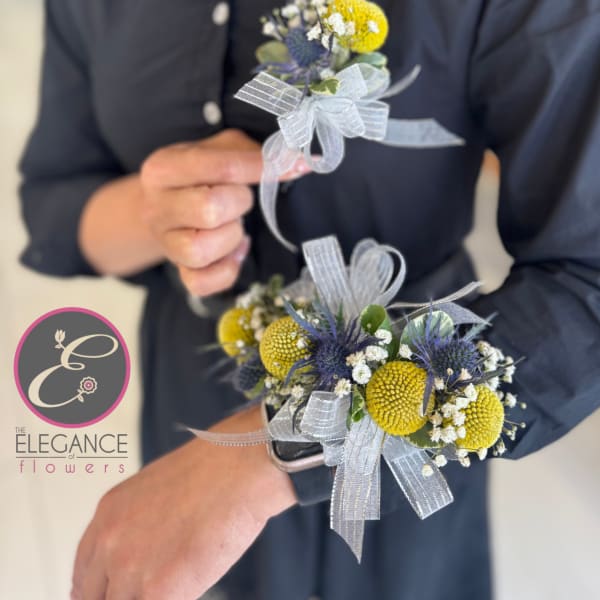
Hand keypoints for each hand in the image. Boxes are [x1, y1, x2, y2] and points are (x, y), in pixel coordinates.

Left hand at [71, 405, 295, 598]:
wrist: (240, 467)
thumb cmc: (215, 470)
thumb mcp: (158, 490)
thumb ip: (140, 525)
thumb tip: (147, 552)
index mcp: (108, 514)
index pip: (84, 574)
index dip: (100, 591)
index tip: (115, 596)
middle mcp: (110, 542)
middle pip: (95, 598)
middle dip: (121, 599)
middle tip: (148, 593)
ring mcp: (130, 569)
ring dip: (151, 598)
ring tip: (180, 582)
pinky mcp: (160, 591)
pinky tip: (190, 586)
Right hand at [140, 129, 309, 295]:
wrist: (163, 208)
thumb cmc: (200, 176)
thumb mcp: (218, 149)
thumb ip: (248, 151)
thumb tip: (291, 160)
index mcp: (163, 168)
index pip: (221, 167)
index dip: (263, 168)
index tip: (297, 166)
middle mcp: (157, 207)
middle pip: (209, 209)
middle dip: (239, 204)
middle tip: (241, 199)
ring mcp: (166, 244)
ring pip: (201, 250)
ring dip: (231, 238)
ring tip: (234, 225)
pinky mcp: (179, 272)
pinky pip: (202, 284)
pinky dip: (227, 270)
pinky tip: (235, 252)